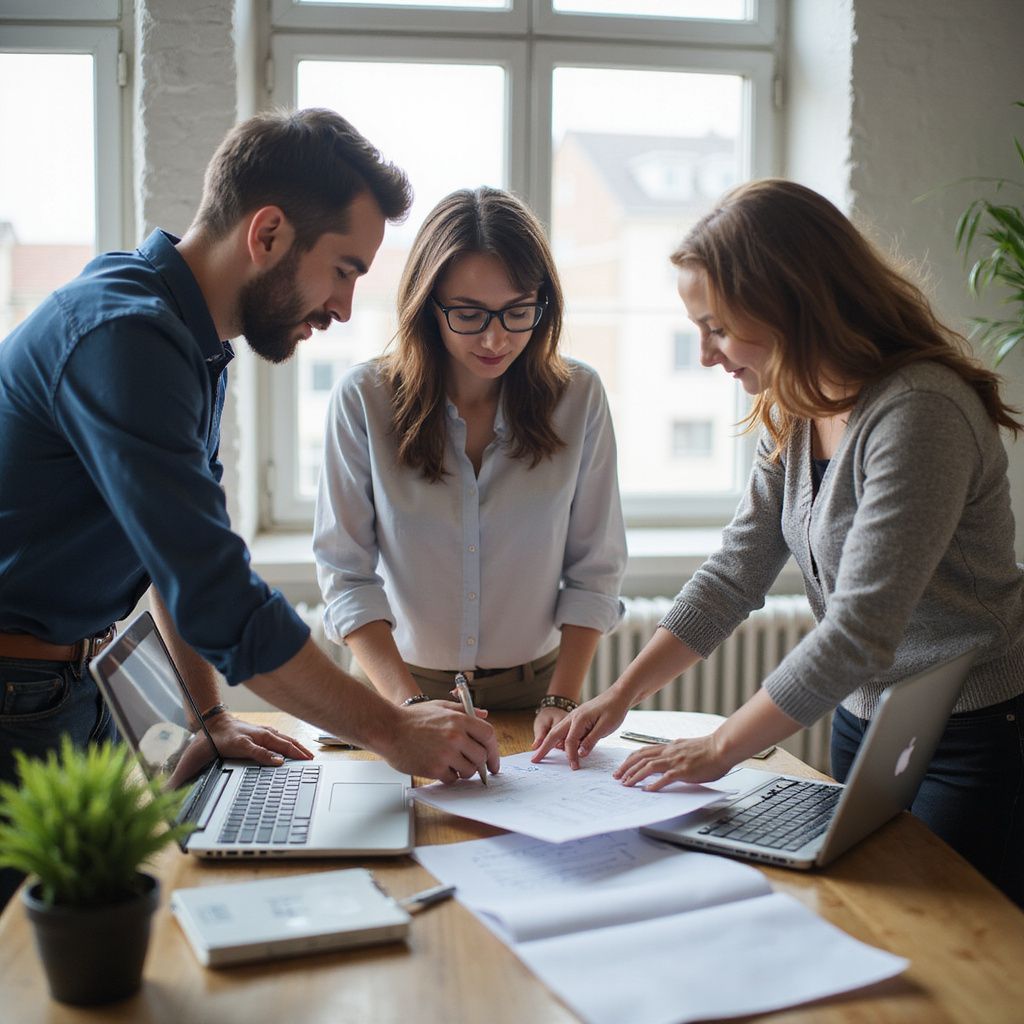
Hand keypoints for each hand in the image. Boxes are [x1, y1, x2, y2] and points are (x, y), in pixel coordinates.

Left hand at [204, 714, 313, 764]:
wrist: (214, 724)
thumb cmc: (226, 737)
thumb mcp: (242, 747)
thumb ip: (261, 754)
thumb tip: (280, 761)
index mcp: (266, 736)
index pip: (288, 747)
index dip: (299, 754)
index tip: (309, 761)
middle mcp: (267, 733)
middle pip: (290, 742)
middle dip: (302, 750)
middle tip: (312, 758)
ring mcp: (264, 732)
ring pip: (285, 739)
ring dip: (296, 746)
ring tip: (304, 752)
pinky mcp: (259, 733)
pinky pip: (278, 738)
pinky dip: (287, 743)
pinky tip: (286, 745)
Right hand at [383, 701, 499, 783]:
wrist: (388, 729)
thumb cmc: (412, 718)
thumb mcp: (440, 706)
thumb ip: (464, 711)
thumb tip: (484, 715)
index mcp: (459, 720)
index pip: (488, 736)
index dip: (494, 750)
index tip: (494, 761)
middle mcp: (455, 736)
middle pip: (481, 756)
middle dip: (478, 763)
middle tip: (470, 764)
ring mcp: (445, 753)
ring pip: (469, 770)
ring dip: (464, 771)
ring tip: (451, 763)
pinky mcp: (434, 768)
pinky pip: (452, 778)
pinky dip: (448, 776)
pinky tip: (439, 766)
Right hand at [531, 689, 630, 767]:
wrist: (618, 695)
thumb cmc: (614, 709)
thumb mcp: (605, 727)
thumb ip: (591, 740)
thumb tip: (580, 754)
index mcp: (579, 719)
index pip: (570, 741)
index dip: (571, 755)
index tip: (574, 767)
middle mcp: (572, 717)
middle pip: (554, 734)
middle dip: (544, 747)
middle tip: (535, 759)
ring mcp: (574, 717)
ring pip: (558, 732)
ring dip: (550, 743)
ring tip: (543, 754)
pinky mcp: (579, 719)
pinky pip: (566, 730)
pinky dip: (561, 739)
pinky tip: (561, 747)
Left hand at [613, 733, 731, 789]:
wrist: (722, 747)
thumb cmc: (709, 749)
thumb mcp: (687, 747)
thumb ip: (676, 752)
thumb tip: (670, 759)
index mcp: (669, 747)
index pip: (644, 751)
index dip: (630, 759)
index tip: (622, 766)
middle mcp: (669, 752)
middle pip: (641, 757)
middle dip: (626, 767)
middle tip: (617, 777)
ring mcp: (675, 761)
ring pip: (648, 767)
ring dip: (635, 776)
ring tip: (626, 784)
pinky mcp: (683, 770)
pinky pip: (665, 778)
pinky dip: (654, 784)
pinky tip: (647, 791)